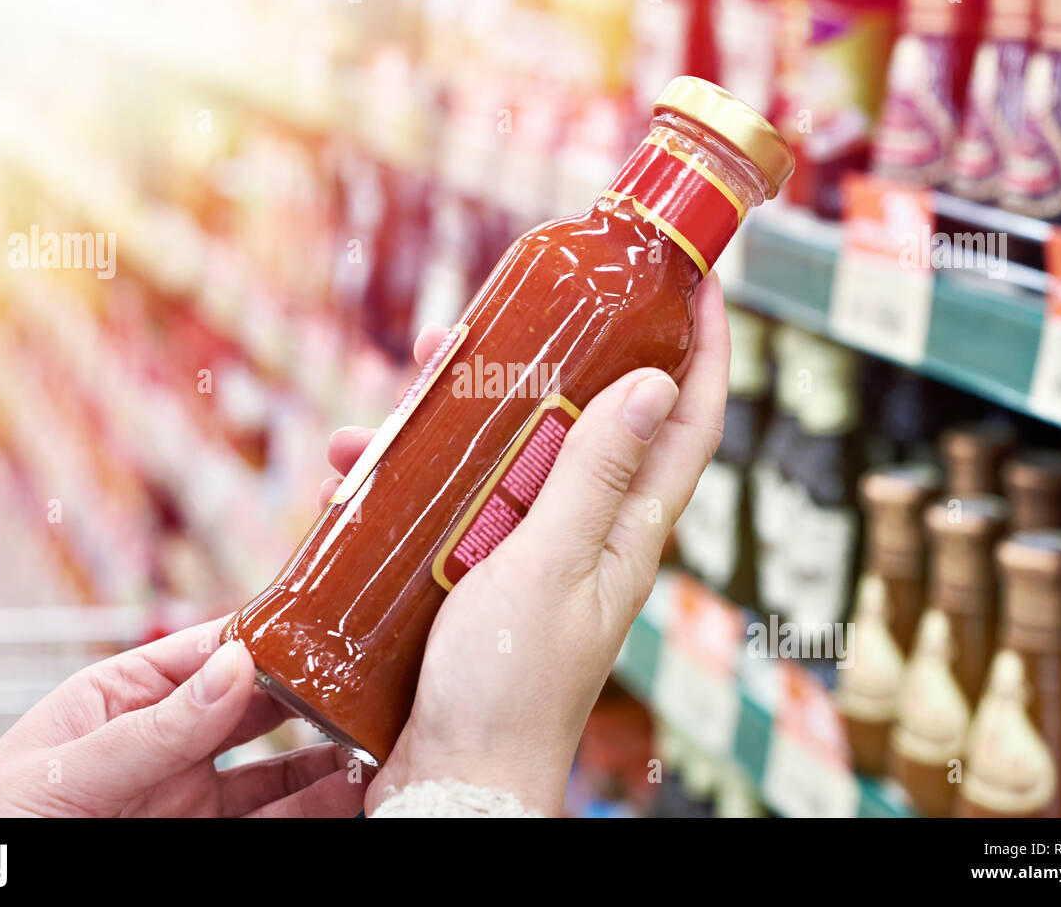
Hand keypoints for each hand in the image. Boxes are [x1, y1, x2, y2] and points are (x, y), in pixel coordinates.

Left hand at [0, 619, 370, 816]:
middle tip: (361, 680)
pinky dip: (314, 804)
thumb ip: (156, 726)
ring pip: (276, 767)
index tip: (317, 625)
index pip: (204, 652)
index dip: (261, 637)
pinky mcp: (206, 842)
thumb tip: (235, 666)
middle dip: (309, 692)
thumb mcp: (64, 770)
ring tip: (369, 740)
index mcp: (120, 698)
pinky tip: (346, 790)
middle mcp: (165, 742)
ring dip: (325, 753)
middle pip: (254, 705)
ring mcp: (188, 796)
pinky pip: (272, 820)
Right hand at [321, 275, 731, 815]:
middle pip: (586, 420)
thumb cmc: (508, 686)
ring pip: (508, 452)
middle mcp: (589, 533)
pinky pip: (455, 499)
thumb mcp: (550, 564)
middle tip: (493, 317)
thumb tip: (657, 382)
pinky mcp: (480, 571)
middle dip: (548, 357)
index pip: (689, 425)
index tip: (695, 282)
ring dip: (460, 411)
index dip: (703, 351)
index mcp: (629, 530)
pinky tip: (356, 468)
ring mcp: (533, 551)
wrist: (449, 778)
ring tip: (405, 384)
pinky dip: (412, 476)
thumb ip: (595, 474)